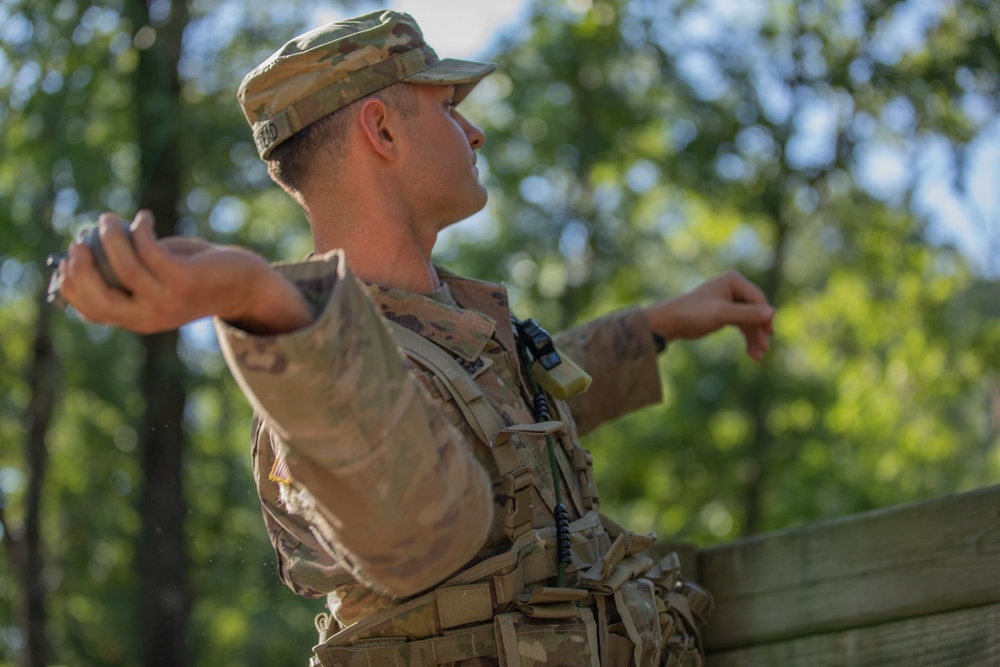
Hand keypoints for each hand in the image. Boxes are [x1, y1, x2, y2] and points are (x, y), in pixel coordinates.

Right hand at [56, 210, 313, 334]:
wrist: (244, 284)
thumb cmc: (194, 275)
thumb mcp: (156, 277)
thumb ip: (126, 269)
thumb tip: (88, 243)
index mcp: (138, 320)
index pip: (91, 310)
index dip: (72, 284)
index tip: (68, 257)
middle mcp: (150, 316)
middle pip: (99, 295)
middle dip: (82, 265)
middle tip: (81, 238)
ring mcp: (167, 300)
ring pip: (124, 267)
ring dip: (111, 237)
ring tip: (109, 219)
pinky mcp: (184, 281)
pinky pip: (149, 250)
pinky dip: (140, 229)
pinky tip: (144, 218)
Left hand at [646, 270, 774, 361]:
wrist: (671, 322)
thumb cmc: (694, 313)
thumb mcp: (722, 314)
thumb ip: (748, 314)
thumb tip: (772, 313)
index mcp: (734, 280)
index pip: (758, 299)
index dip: (764, 318)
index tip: (768, 336)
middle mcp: (734, 288)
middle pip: (756, 311)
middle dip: (759, 331)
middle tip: (764, 350)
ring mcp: (731, 300)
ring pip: (750, 321)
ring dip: (754, 338)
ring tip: (757, 357)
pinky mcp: (726, 313)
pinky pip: (742, 325)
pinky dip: (747, 338)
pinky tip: (751, 352)